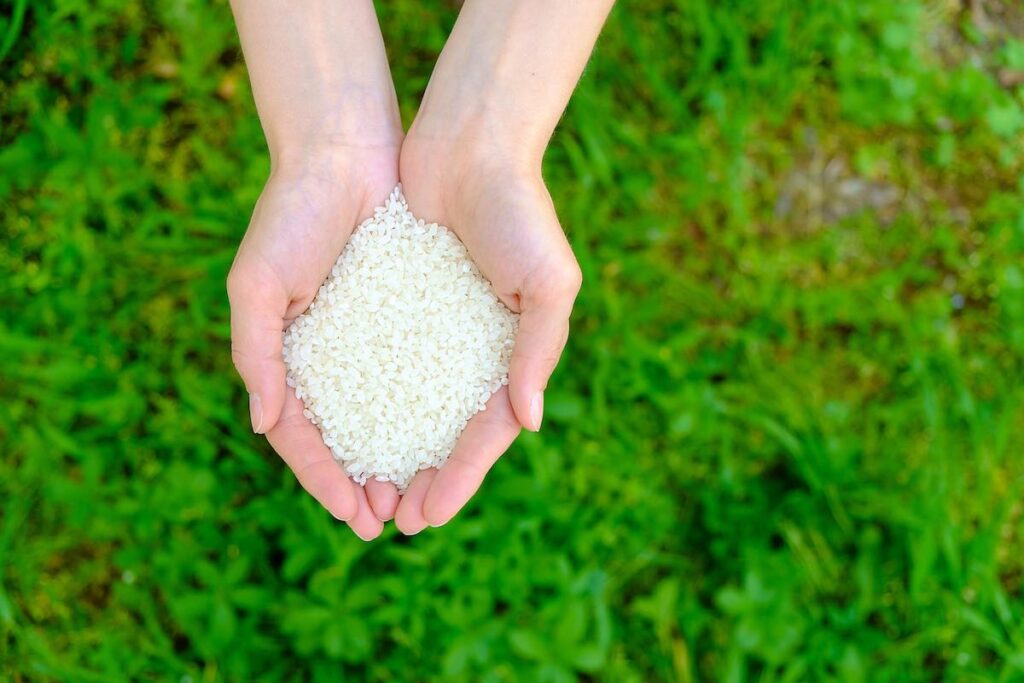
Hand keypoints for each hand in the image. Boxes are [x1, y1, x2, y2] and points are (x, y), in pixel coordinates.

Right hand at [227, 147, 401, 540]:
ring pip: (386, 416)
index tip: (354, 515)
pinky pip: (420, 374)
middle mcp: (330, 356)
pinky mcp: (409, 316)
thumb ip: (256, 354)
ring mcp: (369, 340)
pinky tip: (447, 440)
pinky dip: (428, 412)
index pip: (302, 437)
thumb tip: (265, 425)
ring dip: (400, 461)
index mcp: (287, 358)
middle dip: (366, 485)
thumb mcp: (257, 283)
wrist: (346, 152)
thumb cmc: (292, 214)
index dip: (325, 480)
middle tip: (392, 523)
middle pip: (347, 438)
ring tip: (420, 498)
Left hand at [393, 135, 582, 532]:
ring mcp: (433, 331)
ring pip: (407, 407)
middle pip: (443, 431)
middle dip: (420, 479)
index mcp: (511, 353)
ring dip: (389, 453)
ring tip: (365, 494)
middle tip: (391, 522)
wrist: (470, 143)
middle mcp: (472, 350)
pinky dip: (364, 401)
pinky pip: (378, 363)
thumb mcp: (548, 281)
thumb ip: (537, 350)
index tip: (427, 517)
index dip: (458, 477)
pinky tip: (343, 431)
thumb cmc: (519, 210)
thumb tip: (525, 422)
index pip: (484, 432)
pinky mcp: (398, 305)